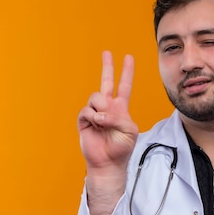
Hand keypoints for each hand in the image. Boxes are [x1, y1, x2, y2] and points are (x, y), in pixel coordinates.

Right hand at [78, 51, 138, 174]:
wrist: (108, 162)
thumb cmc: (121, 147)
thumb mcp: (129, 130)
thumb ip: (119, 118)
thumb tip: (101, 113)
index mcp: (121, 108)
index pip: (124, 86)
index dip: (127, 72)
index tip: (128, 57)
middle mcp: (107, 107)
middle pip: (107, 82)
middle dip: (107, 66)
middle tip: (107, 52)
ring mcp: (95, 112)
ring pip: (96, 96)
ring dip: (101, 108)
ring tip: (103, 122)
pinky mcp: (84, 120)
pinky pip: (87, 110)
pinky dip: (93, 116)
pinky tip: (96, 124)